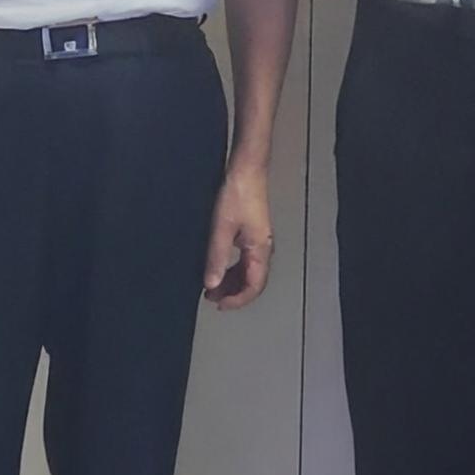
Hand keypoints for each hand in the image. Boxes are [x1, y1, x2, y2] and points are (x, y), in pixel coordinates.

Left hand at [203, 160, 273, 306]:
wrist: (246, 170)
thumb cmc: (238, 194)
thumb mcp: (222, 228)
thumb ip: (217, 258)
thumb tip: (212, 284)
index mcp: (260, 249)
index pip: (254, 286)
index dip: (237, 300)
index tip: (219, 304)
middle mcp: (263, 248)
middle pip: (253, 282)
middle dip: (233, 293)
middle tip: (211, 297)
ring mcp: (258, 242)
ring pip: (249, 272)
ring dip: (232, 282)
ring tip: (211, 286)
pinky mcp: (252, 234)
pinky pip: (245, 261)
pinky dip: (232, 269)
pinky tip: (219, 268)